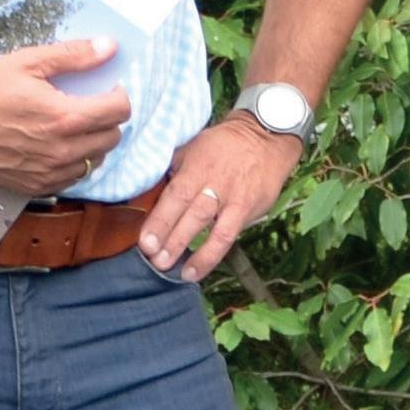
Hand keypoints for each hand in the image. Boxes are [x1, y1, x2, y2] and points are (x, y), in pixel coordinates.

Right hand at [0, 37, 131, 195]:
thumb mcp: (26, 63)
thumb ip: (73, 55)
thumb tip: (110, 47)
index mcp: (65, 117)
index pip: (119, 111)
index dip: (117, 95)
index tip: (104, 88)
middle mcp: (62, 151)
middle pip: (112, 137)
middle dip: (106, 118)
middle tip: (85, 104)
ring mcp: (49, 173)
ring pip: (95, 161)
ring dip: (92, 142)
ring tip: (69, 126)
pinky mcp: (35, 187)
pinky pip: (72, 178)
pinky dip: (72, 162)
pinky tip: (53, 146)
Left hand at [141, 113, 303, 281]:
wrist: (265, 139)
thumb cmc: (220, 144)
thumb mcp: (191, 148)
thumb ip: (172, 170)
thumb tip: (147, 191)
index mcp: (196, 168)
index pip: (174, 197)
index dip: (159, 220)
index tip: (144, 242)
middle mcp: (214, 185)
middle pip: (191, 214)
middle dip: (171, 239)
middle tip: (153, 259)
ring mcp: (234, 199)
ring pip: (212, 229)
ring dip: (192, 252)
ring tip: (173, 270)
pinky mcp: (249, 210)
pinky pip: (230, 235)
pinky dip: (212, 254)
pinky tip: (197, 270)